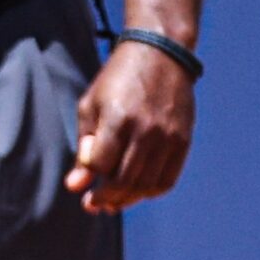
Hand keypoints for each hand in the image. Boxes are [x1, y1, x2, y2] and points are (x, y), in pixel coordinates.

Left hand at [66, 37, 193, 213]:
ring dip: (127, 199)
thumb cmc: (117, 81)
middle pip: (124, 180)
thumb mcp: (91, 106)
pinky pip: (167, 178)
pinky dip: (150, 191)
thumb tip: (75, 186)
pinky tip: (136, 192)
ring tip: (112, 203)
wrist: (159, 55)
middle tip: (94, 205)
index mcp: (118, 119)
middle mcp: (147, 130)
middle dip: (106, 198)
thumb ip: (85, 146)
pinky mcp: (183, 140)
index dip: (89, 181)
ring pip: (146, 184)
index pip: (102, 165)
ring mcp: (168, 137)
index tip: (81, 189)